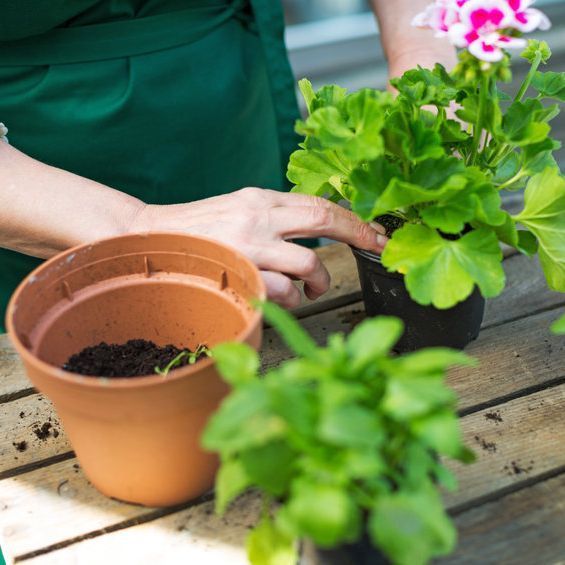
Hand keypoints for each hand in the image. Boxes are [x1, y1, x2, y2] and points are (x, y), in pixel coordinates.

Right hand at [131, 188, 386, 307]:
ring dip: (316, 284)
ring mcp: (249, 247)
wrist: (148, 240)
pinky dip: (289, 300)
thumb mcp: (238, 210)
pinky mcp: (240, 275)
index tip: (376, 231)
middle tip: (374, 248)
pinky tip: (279, 298)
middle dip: (358, 235)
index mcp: (259, 199)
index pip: (318, 203)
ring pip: (308, 265)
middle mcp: (257, 217)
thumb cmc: (198, 231)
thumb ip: (275, 217)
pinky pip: (282, 293)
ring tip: (308, 290)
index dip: (354, 218)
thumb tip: (318, 231)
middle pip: (323, 221)